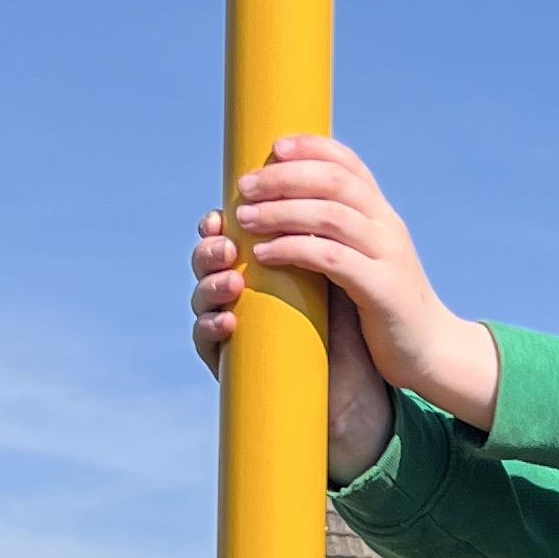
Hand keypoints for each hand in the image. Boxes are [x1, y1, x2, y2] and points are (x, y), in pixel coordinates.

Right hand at [190, 217, 399, 482]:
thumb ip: (321, 232)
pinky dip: (212, 329)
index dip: (224, 216)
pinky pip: (205, 341)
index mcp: (257, 263)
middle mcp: (238, 289)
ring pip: (201, 296)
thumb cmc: (347, 323)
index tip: (234, 204)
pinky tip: (229, 323)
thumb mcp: (336, 271)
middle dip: (211, 248)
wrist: (357, 386)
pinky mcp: (229, 360)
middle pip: (207, 259)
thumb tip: (328, 171)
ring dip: (210, 285)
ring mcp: (229, 323)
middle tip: (227, 246)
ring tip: (232, 284)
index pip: (229, 232)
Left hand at [225, 136, 498, 432]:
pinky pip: (333, 259)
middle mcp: (387, 226)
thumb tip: (282, 214)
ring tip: (245, 218)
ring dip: (281, 211)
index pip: (349, 163)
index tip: (274, 146)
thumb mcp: (364, 261)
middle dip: (285, 177)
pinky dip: (294, 249)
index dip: (312, 147)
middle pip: (334, 182)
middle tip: (244, 187)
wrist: (428, 353)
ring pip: (331, 215)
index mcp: (381, 215)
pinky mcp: (382, 289)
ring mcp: (388, 255)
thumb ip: (335, 236)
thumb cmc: (382, 308)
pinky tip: (264, 254)